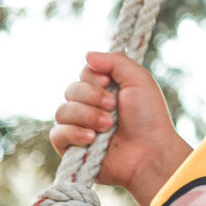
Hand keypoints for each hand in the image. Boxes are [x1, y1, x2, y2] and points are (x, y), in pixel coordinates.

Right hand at [49, 51, 191, 205]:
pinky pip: (57, 134)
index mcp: (106, 89)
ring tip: (108, 126)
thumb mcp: (138, 79)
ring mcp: (79, 127)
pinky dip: (74, 133)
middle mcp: (90, 106)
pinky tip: (92, 138)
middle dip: (92, 97)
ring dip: (86, 116)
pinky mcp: (71, 148)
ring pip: (62, 111)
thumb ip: (115, 61)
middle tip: (113, 107)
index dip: (92, 77)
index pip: (83, 73)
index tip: (108, 83)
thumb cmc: (148, 117)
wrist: (149, 152)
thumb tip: (87, 54)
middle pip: (71, 90)